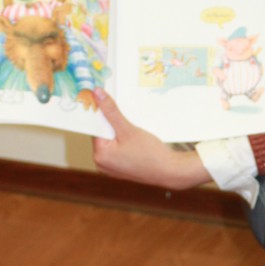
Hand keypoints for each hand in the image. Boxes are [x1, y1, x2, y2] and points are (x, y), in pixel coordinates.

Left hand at [92, 88, 208, 189]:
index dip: (102, 114)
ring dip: (119, 132)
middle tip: (125, 119)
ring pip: (111, 141)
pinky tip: (135, 141)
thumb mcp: (128, 129)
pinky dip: (124, 142)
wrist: (169, 171)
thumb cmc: (150, 154)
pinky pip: (117, 150)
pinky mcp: (120, 168)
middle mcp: (102, 164)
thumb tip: (97, 94)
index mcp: (100, 155)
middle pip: (103, 135)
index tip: (107, 103)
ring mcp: (111, 168)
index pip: (95, 128)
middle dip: (113, 125)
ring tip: (133, 132)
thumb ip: (111, 111)